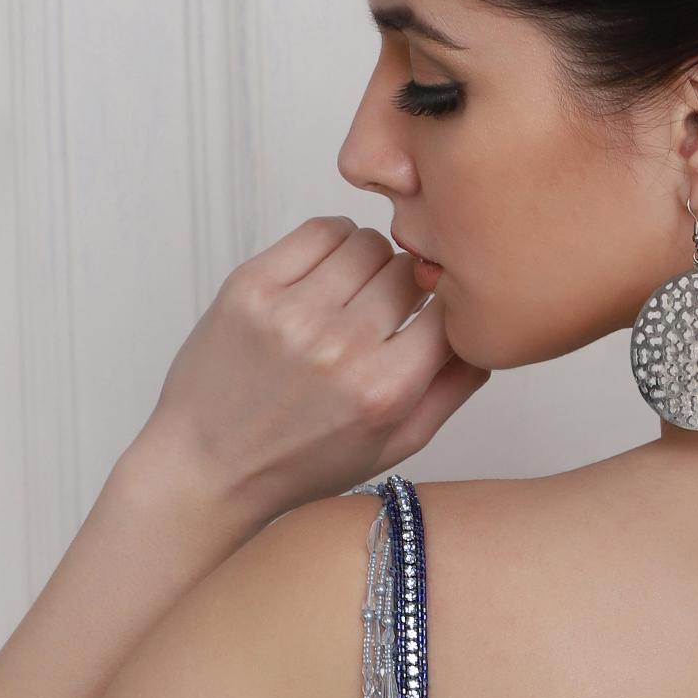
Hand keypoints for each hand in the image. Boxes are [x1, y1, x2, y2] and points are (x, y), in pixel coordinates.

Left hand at [140, 217, 489, 520]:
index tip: (431, 318)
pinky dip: (331, 244)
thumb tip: (487, 336)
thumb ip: (450, 391)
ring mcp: (292, 313)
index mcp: (385, 391)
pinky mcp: (251, 286)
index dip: (446, 310)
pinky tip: (322, 278)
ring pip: (368, 243)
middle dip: (407, 287)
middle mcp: (341, 348)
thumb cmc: (302, 463)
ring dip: (369, 262)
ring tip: (350, 296)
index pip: (450, 312)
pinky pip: (320, 230)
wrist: (210, 466)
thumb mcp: (394, 447)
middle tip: (384, 312)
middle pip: (410, 271)